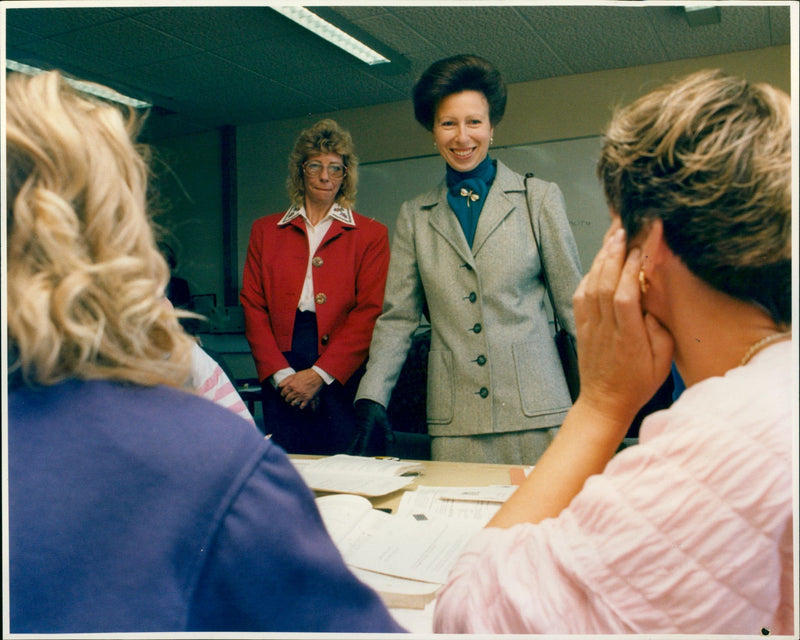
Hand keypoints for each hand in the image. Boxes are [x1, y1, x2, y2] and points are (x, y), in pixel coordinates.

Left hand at [278, 369, 323, 409]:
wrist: (317, 375)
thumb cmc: (306, 374)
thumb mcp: (294, 375)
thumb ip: (286, 380)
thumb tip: (280, 386)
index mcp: (291, 385)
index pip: (283, 393)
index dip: (283, 394)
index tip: (284, 395)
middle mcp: (295, 391)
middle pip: (288, 399)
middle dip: (287, 399)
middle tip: (288, 399)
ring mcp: (301, 395)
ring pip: (293, 403)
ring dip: (293, 403)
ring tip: (294, 402)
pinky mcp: (308, 398)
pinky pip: (302, 406)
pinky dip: (300, 407)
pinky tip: (300, 405)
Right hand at [347, 399, 394, 456]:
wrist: (369, 400)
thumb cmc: (377, 410)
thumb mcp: (384, 420)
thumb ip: (387, 431)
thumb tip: (391, 442)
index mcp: (366, 427)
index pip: (362, 440)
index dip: (361, 448)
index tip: (359, 455)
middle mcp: (360, 428)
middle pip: (355, 440)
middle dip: (352, 449)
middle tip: (348, 457)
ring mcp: (358, 426)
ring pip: (355, 438)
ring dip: (353, 446)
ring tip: (350, 455)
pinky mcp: (358, 425)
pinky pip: (356, 435)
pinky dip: (355, 441)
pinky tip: (354, 446)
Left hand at [572, 222, 673, 426]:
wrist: (604, 403)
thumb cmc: (637, 384)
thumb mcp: (662, 362)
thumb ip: (659, 330)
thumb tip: (651, 300)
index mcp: (628, 339)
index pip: (626, 297)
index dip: (632, 270)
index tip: (642, 245)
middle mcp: (605, 329)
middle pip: (605, 284)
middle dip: (614, 252)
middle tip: (624, 227)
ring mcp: (589, 326)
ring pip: (591, 285)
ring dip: (601, 257)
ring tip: (612, 234)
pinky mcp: (581, 326)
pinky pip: (581, 294)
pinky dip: (590, 273)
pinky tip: (599, 259)